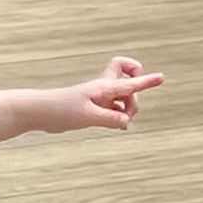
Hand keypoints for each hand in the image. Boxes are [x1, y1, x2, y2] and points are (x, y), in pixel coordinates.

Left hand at [46, 56, 164, 133]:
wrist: (41, 111)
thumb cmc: (61, 110)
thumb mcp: (87, 117)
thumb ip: (108, 118)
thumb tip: (127, 121)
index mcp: (103, 88)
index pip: (129, 83)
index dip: (146, 80)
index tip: (162, 77)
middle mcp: (103, 90)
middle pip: (129, 87)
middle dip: (135, 100)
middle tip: (127, 116)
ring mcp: (99, 98)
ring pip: (123, 99)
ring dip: (127, 110)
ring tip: (122, 123)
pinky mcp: (94, 107)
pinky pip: (114, 109)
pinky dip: (119, 116)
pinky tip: (119, 126)